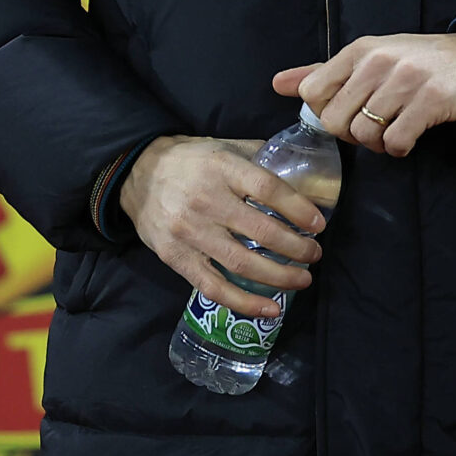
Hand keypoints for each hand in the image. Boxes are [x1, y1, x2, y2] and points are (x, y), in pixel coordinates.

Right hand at [119, 136, 323, 319]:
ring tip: (302, 280)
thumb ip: (259, 158)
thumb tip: (301, 176)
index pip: (268, 189)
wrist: (136, 174)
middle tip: (315, 254)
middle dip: (296, 248)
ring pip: (241, 262)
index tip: (319, 224)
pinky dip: (244, 302)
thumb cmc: (190, 160)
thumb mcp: (224, 146)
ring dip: (279, 276)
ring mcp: (189, 232)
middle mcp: (206, 200)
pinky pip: (213, 287)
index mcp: (222, 167)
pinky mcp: (176, 258)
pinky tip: (269, 309)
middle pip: (261, 230)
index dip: (298, 209)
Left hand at [273, 31, 455, 157]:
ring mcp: (406, 79)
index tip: (347, 113)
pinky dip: (399, 148)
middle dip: (350, 134)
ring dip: (376, 144)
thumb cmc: (416, 62)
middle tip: (372, 127)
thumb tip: (278, 83)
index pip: (312, 92)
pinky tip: (409, 136)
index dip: (325, 113)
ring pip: (364, 133)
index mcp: (359, 49)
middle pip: (334, 119)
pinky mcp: (431, 100)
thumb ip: (322, 73)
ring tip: (392, 131)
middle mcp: (379, 60)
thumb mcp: (368, 58)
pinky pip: (396, 141)